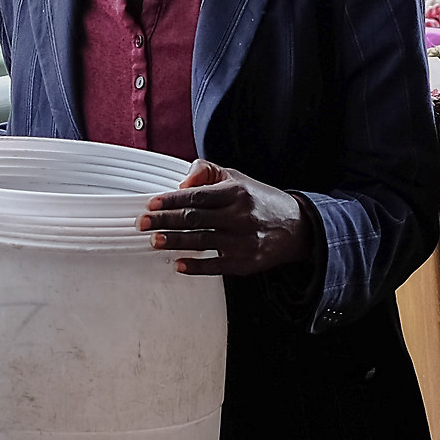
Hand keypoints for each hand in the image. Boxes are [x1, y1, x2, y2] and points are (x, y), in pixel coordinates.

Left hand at [137, 161, 306, 276]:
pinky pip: (216, 266)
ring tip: (154, 241)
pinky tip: (178, 264)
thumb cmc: (258, 200)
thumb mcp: (236, 178)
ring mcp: (243, 241)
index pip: (196, 196)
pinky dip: (196, 266)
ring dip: (175, 241)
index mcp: (236, 192)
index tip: (151, 204)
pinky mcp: (245, 263)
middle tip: (142, 223)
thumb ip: (205, 172)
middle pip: (195, 218)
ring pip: (202, 241)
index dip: (171, 200)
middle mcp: (240, 216)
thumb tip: (181, 184)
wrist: (296, 227)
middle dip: (165, 221)